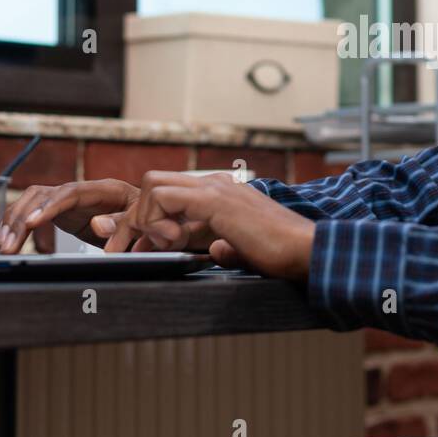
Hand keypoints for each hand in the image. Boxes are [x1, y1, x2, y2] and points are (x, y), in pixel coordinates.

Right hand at [0, 178, 140, 253]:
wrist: (150, 220)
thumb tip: (96, 225)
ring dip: (15, 223)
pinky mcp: (62, 212)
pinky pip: (34, 213)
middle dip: (22, 218)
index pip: (70, 193)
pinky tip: (12, 243)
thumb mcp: (141, 223)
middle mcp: (82, 190)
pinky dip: (20, 227)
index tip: (31, 222)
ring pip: (33, 202)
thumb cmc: (148, 220)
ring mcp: (70, 199)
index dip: (49, 206)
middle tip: (9, 244)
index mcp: (105, 189)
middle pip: (43, 195)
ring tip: (5, 247)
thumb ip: (122, 224)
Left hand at [120, 171, 315, 281]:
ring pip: (153, 185)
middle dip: (134, 217)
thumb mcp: (244, 248)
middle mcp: (214, 184)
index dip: (147, 221)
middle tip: (132, 248)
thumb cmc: (282, 253)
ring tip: (164, 245)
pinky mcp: (214, 200)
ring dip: (146, 219)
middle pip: (153, 183)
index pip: (168, 194)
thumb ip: (224, 246)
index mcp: (220, 194)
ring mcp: (214, 188)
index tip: (140, 249)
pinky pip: (164, 198)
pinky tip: (175, 242)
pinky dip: (158, 222)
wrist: (305, 249)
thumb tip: (214, 251)